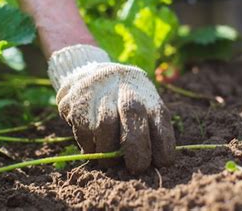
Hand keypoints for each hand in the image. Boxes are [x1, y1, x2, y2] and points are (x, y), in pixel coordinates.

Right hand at [48, 45, 175, 173]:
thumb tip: (153, 165)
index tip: (161, 162)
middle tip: (136, 167)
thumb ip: (149, 132)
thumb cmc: (124, 103)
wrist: (88, 74)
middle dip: (136, 147)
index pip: (160, 116)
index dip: (163, 143)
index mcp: (147, 94)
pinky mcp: (78, 101)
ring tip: (109, 161)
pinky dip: (90, 146)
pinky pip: (84, 130)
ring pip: (105, 124)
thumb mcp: (144, 108)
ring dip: (108, 150)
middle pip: (132, 113)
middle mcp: (124, 88)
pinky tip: (93, 147)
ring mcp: (99, 92)